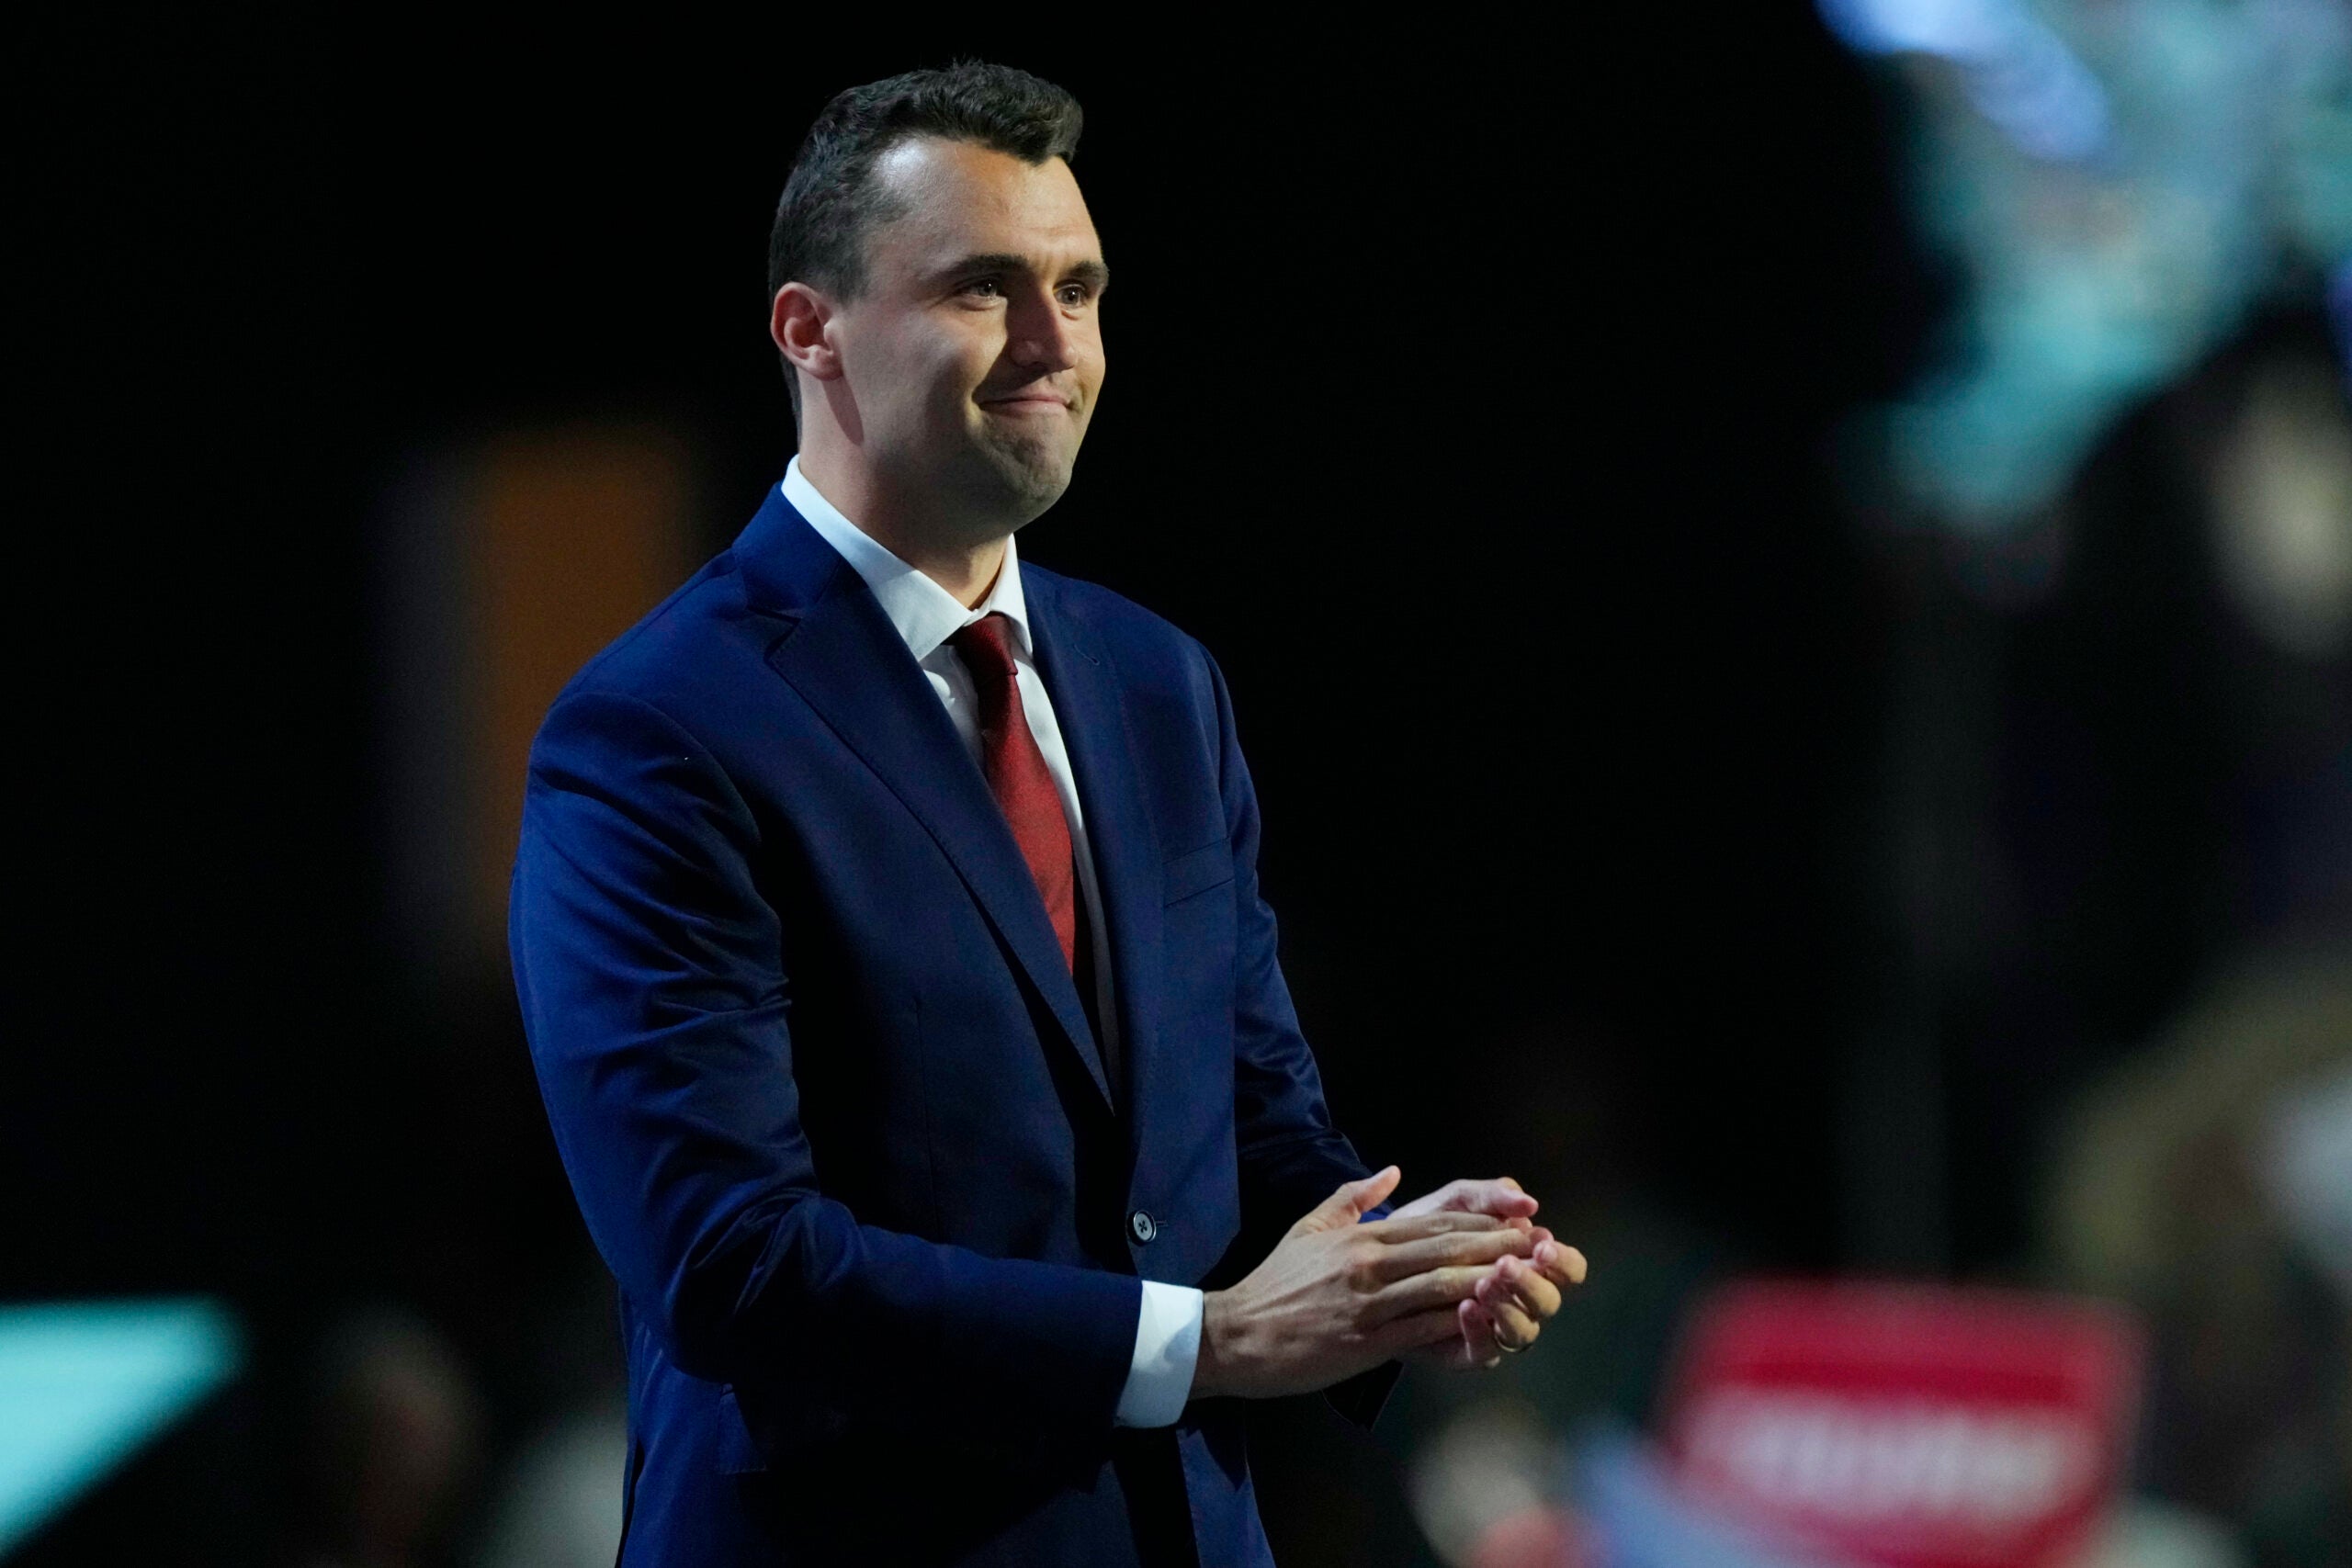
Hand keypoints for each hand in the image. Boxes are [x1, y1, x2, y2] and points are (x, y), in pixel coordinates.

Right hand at [1190, 1167, 1541, 1399]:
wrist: (1235, 1334)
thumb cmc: (1275, 1283)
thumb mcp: (1309, 1227)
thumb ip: (1353, 1197)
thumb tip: (1392, 1171)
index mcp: (1360, 1236)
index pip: (1433, 1222)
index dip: (1480, 1223)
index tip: (1516, 1223)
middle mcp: (1368, 1263)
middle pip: (1447, 1249)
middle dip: (1497, 1247)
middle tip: (1538, 1248)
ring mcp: (1368, 1303)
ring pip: (1441, 1287)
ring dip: (1488, 1282)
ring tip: (1524, 1281)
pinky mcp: (1365, 1342)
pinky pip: (1422, 1331)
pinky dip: (1458, 1325)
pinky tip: (1486, 1323)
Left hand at [1392, 1178, 1587, 1370]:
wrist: (1380, 1260)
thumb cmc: (1427, 1229)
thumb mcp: (1458, 1201)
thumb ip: (1492, 1195)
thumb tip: (1529, 1203)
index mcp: (1529, 1263)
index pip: (1568, 1270)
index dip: (1564, 1260)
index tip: (1543, 1243)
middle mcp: (1522, 1300)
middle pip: (1549, 1302)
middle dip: (1533, 1282)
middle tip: (1506, 1263)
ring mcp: (1498, 1330)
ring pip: (1523, 1331)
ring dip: (1508, 1306)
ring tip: (1484, 1283)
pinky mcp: (1470, 1352)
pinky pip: (1486, 1351)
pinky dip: (1479, 1329)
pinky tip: (1465, 1307)